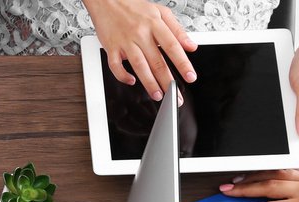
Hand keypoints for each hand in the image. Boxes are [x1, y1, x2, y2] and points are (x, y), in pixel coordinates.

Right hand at [82, 0, 196, 99]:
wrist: (108, 0)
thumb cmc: (134, 7)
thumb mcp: (161, 12)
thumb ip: (177, 30)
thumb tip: (191, 46)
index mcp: (155, 24)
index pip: (173, 46)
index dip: (182, 63)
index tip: (190, 76)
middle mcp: (140, 33)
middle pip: (157, 61)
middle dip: (168, 80)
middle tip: (175, 95)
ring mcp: (125, 42)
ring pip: (139, 66)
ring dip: (149, 83)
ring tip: (157, 95)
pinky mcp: (111, 47)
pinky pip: (116, 66)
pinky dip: (123, 76)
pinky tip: (131, 81)